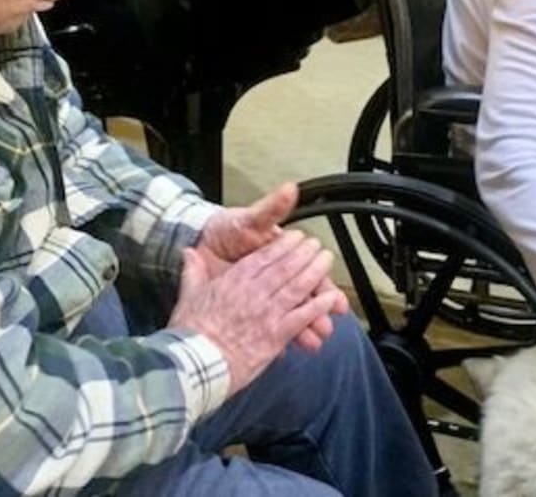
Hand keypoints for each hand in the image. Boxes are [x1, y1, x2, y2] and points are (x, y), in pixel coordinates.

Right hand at [168, 230, 341, 395]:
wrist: (194, 364)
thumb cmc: (190, 333)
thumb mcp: (188, 296)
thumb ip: (192, 272)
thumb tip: (188, 252)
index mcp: (234, 281)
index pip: (264, 257)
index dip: (283, 244)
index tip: (295, 236)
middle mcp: (254, 293)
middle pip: (286, 267)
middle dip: (304, 253)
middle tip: (316, 244)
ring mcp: (267, 313)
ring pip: (297, 286)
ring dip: (315, 271)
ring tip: (326, 260)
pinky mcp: (275, 335)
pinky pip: (302, 316)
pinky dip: (318, 306)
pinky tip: (331, 298)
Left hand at [196, 182, 348, 350]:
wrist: (199, 240)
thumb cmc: (227, 229)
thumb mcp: (250, 220)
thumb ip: (272, 208)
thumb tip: (291, 189)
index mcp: (281, 258)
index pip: (309, 275)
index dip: (324, 288)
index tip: (336, 299)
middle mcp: (276, 278)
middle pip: (303, 298)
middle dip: (317, 314)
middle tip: (327, 327)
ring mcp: (263, 294)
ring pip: (288, 313)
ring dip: (302, 328)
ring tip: (312, 343)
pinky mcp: (246, 306)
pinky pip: (265, 322)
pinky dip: (277, 333)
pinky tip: (288, 346)